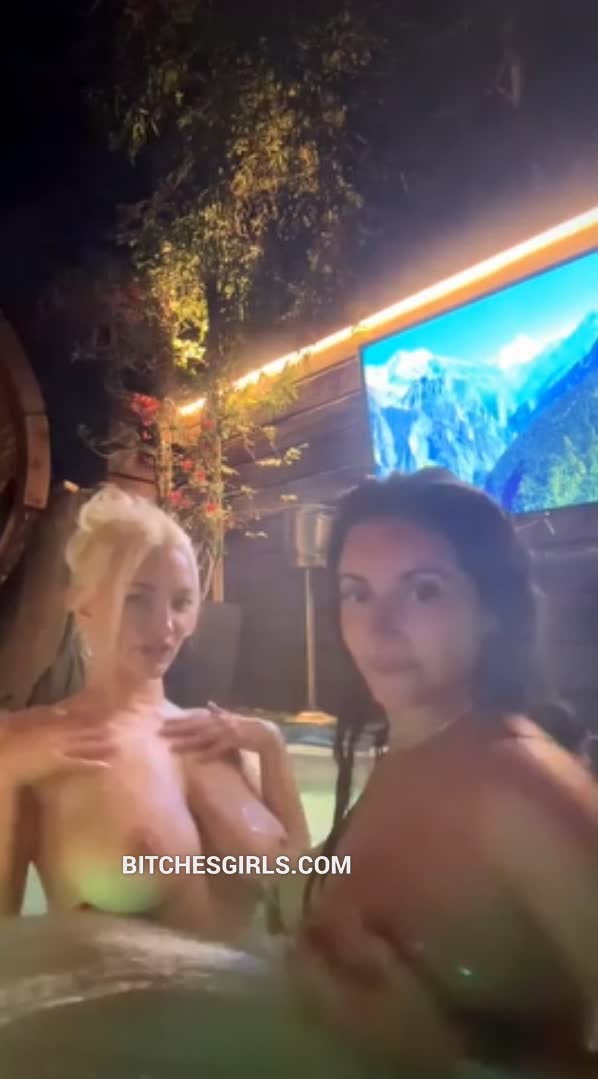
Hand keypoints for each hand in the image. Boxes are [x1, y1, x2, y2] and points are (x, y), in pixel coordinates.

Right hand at [0, 711, 115, 786]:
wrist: (3, 756)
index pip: (75, 718)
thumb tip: (62, 710)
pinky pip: (79, 764)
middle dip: (100, 730)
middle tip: (118, 729)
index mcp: (50, 722)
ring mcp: (60, 748)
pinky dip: (93, 764)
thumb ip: (43, 713)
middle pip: (84, 731)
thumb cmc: (8, 737)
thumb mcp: (24, 718)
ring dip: (102, 745)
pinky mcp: (57, 764)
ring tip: (118, 745)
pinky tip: (106, 765)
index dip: (91, 717)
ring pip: (85, 745)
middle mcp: (59, 733)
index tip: (105, 715)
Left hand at [161, 703, 282, 761]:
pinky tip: (198, 760)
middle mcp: (220, 722)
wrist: (266, 734)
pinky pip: (219, 749)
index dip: (178, 720)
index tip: (162, 722)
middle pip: (194, 726)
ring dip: (186, 743)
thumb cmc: (248, 727)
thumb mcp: (232, 717)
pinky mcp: (234, 741)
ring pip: (202, 737)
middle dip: (176, 729)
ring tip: (171, 748)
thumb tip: (209, 703)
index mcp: (218, 717)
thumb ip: (219, 712)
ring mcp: (226, 731)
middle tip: (160, 732)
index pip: (194, 718)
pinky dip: (209, 754)